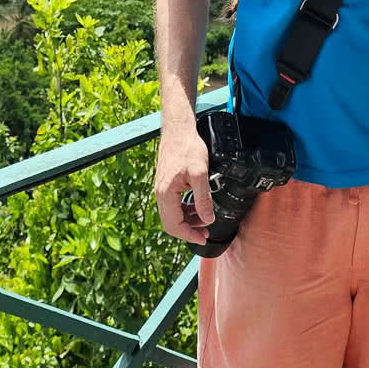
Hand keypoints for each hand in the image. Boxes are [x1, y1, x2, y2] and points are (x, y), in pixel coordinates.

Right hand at [153, 121, 212, 244]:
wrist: (178, 129)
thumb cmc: (187, 147)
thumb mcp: (200, 173)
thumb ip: (203, 198)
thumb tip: (208, 219)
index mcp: (165, 193)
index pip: (173, 225)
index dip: (189, 235)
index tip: (203, 238)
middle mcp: (160, 193)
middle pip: (171, 223)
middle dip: (188, 230)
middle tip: (205, 232)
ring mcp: (162, 188)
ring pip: (172, 214)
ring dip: (188, 220)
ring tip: (204, 219)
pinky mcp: (166, 184)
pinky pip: (173, 204)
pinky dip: (185, 209)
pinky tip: (197, 206)